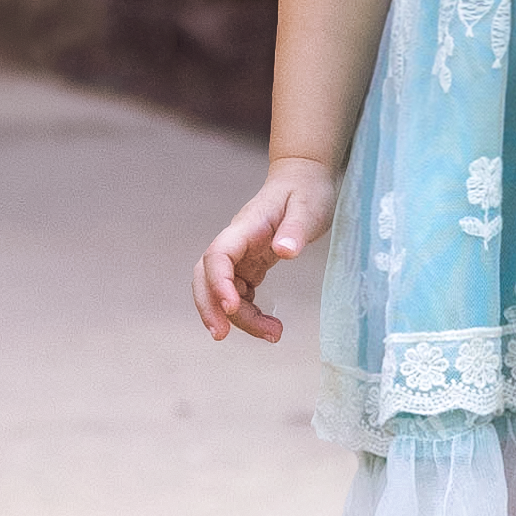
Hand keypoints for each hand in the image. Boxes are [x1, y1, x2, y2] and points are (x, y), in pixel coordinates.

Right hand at [192, 156, 339, 342]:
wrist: (304, 179)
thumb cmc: (306, 190)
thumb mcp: (309, 207)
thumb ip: (296, 229)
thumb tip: (284, 252)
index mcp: (246, 227)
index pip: (218, 254)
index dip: (218, 282)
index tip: (232, 306)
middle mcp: (237, 242)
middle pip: (206, 277)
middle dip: (209, 307)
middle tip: (222, 335)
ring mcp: (241, 255)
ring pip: (222, 290)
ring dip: (237, 317)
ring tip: (272, 334)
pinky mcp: (250, 265)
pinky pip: (239, 293)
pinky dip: (248, 313)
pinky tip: (269, 324)